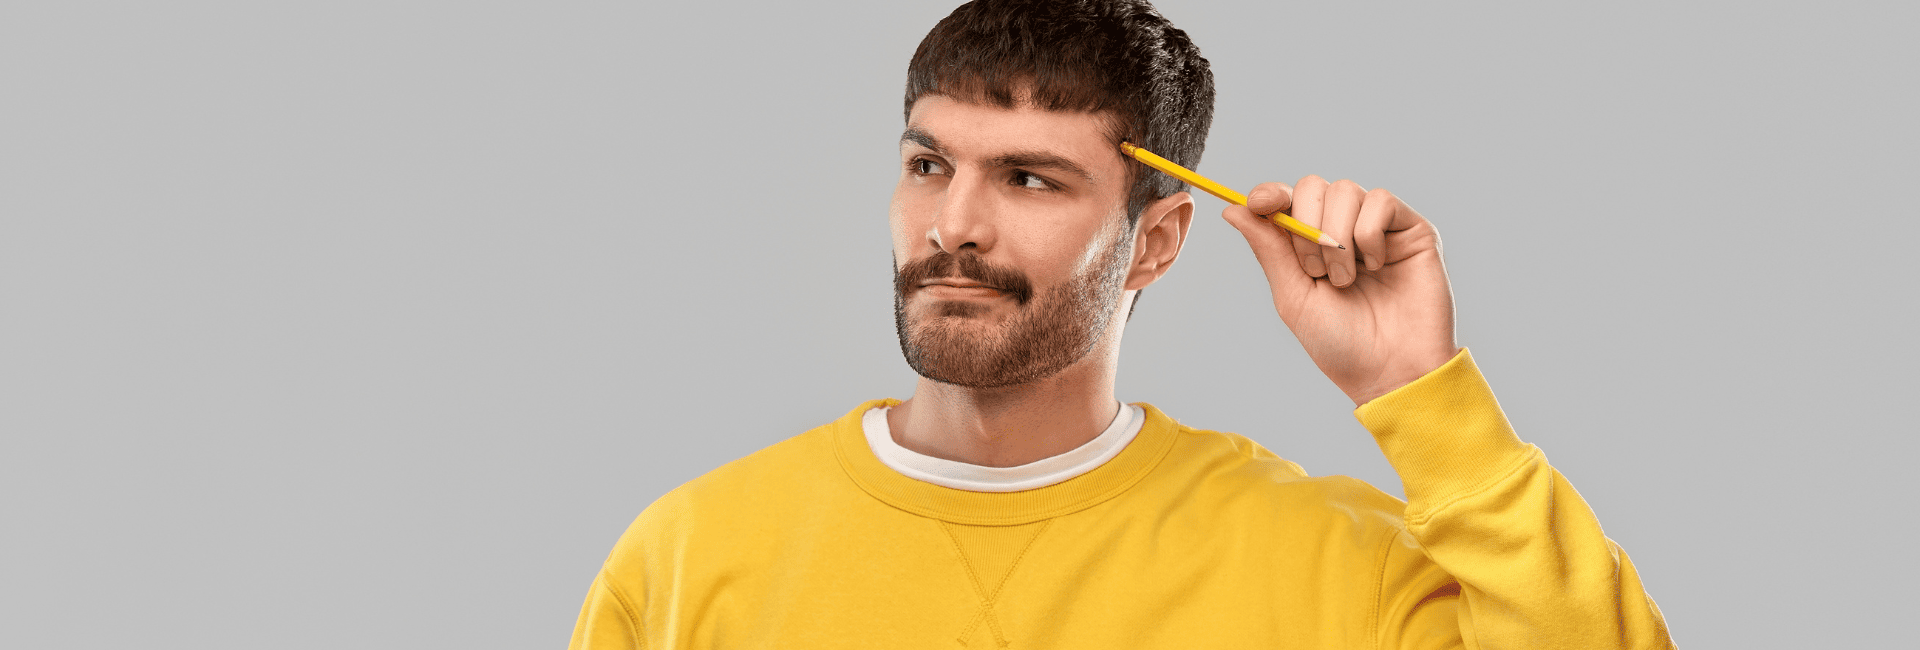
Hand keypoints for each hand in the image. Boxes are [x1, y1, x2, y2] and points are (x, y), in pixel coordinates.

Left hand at [1222, 176, 1457, 405]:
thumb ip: (1268, 249)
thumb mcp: (1294, 296)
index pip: (1286, 198)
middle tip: (1316, 272)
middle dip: (1306, 225)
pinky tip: (1375, 265)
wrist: (1391, 371)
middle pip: (1312, 187)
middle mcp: (1343, 229)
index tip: (1260, 203)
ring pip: (1345, 190)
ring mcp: (1377, 227)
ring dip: (1337, 237)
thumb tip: (1232, 210)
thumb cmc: (1341, 343)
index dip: (1269, 194)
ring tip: (1346, 280)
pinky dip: (1369, 234)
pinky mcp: (1411, 229)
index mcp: (1309, 244)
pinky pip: (1381, 201)